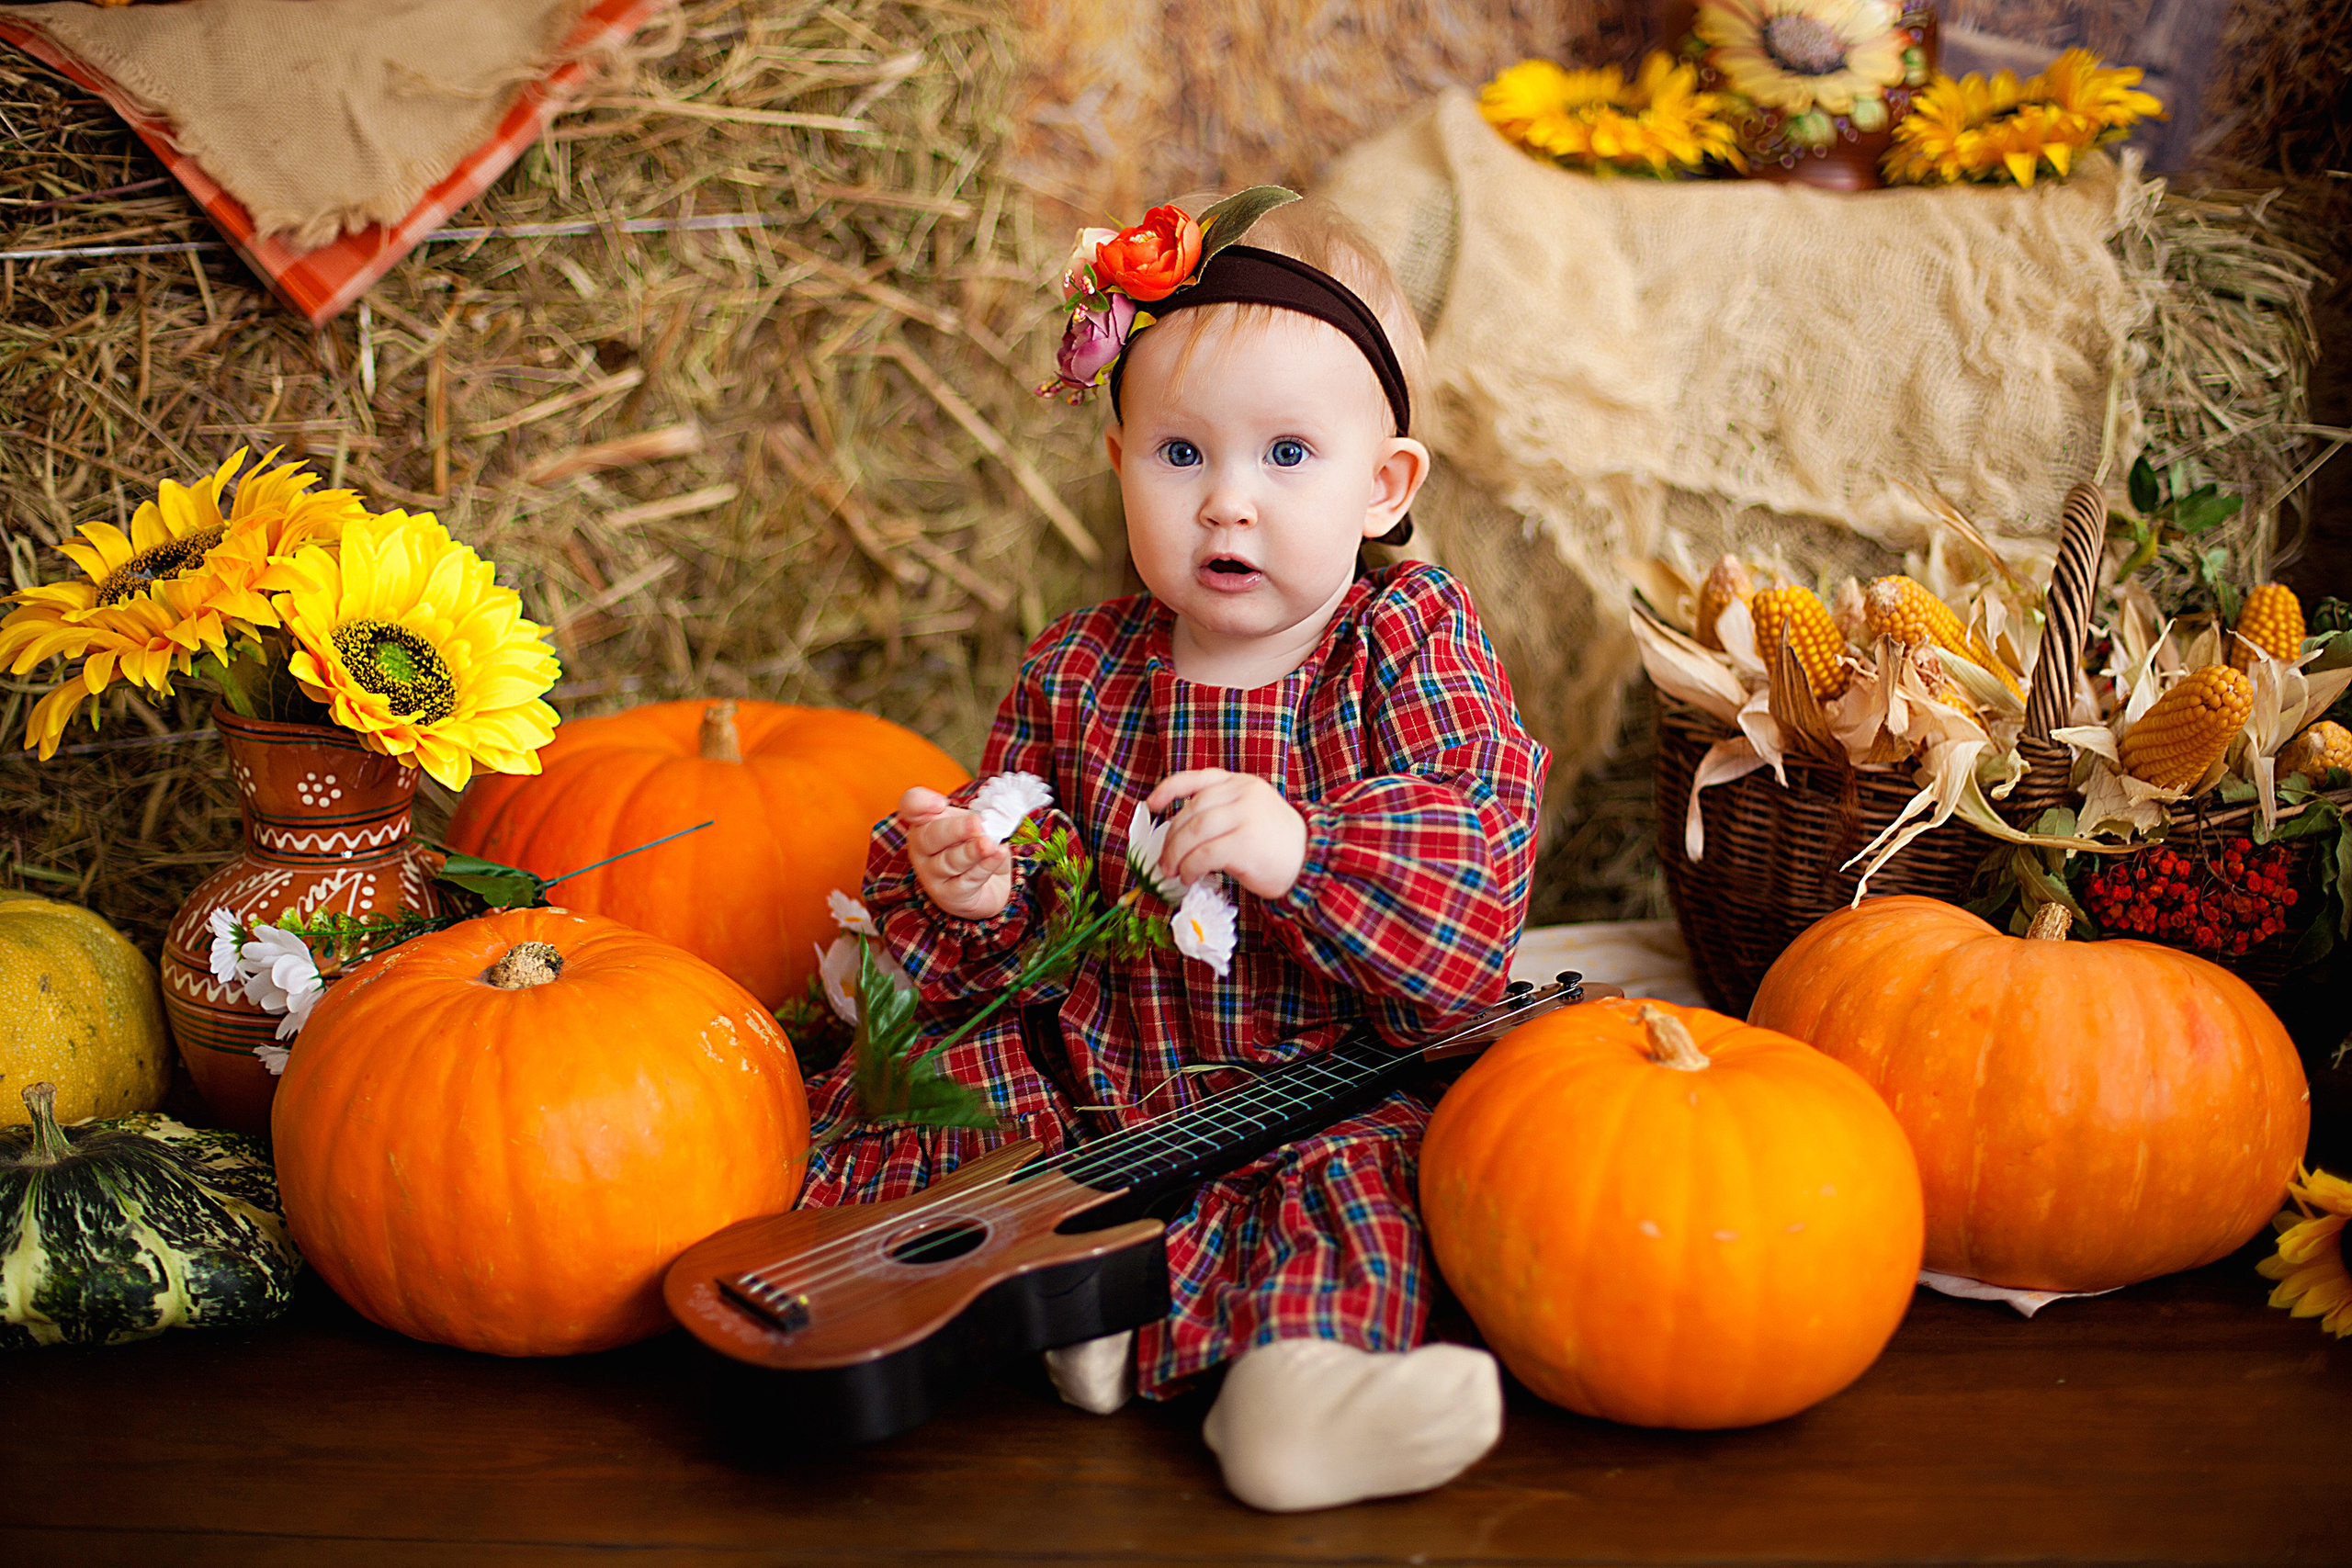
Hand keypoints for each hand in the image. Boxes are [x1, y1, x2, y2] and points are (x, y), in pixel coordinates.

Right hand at [900, 786, 1012, 918]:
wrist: (989, 883)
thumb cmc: (974, 847)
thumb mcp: (974, 825)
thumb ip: (976, 818)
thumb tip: (988, 821)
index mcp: (924, 822)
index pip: (911, 806)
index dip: (920, 803)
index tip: (940, 804)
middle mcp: (921, 848)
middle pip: (929, 836)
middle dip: (955, 829)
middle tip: (977, 824)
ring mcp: (931, 874)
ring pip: (949, 861)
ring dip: (972, 851)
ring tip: (989, 844)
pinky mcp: (949, 895)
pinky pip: (967, 880)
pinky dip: (985, 866)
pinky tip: (998, 855)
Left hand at [1145, 770, 1306, 899]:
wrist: (1311, 863)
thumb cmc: (1276, 844)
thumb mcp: (1251, 813)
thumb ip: (1221, 812)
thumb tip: (1178, 834)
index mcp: (1240, 783)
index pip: (1196, 778)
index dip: (1168, 789)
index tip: (1150, 805)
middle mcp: (1242, 793)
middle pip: (1190, 811)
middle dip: (1170, 838)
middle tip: (1164, 861)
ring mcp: (1245, 816)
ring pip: (1194, 831)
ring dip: (1176, 854)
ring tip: (1172, 871)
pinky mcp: (1245, 843)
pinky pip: (1205, 854)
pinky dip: (1190, 868)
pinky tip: (1190, 878)